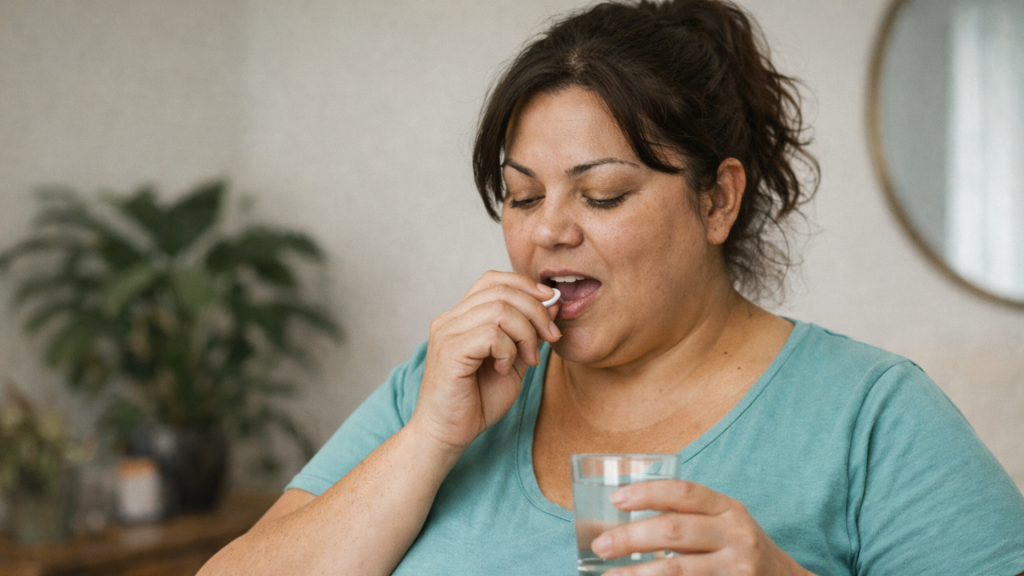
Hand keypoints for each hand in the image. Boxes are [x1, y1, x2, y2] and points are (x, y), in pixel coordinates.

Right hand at [409, 271, 560, 453]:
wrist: (446, 435)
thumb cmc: (476, 402)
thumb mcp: (513, 363)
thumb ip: (527, 335)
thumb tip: (552, 304)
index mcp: (462, 317)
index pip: (493, 280)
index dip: (526, 285)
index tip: (551, 304)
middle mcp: (450, 319)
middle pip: (501, 291)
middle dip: (536, 311)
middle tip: (550, 337)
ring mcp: (446, 333)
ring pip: (499, 309)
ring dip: (526, 333)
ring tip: (529, 359)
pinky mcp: (449, 351)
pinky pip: (490, 334)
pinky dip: (508, 350)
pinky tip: (504, 370)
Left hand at [590, 480, 813, 575]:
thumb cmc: (739, 548)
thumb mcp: (724, 523)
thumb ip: (688, 516)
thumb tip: (624, 519)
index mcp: (728, 509)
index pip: (684, 492)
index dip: (648, 492)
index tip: (617, 498)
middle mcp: (735, 536)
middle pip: (673, 531)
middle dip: (631, 537)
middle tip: (601, 545)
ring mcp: (736, 569)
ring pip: (677, 570)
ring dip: (638, 574)